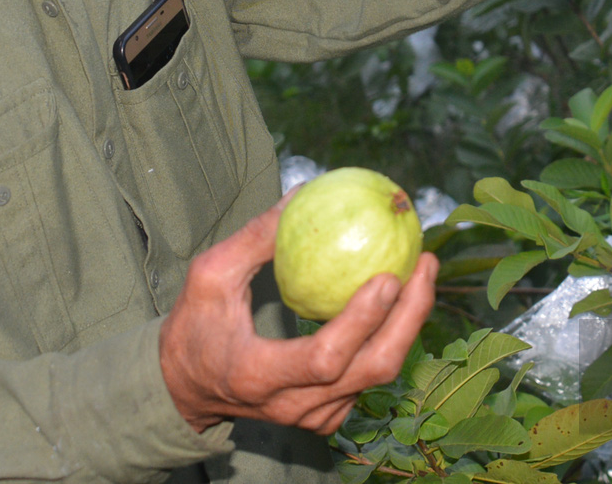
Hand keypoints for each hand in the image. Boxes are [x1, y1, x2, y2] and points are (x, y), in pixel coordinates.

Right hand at [159, 197, 437, 434]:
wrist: (187, 388)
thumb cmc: (195, 326)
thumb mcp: (209, 275)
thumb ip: (254, 238)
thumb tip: (302, 193)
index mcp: (259, 376)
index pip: (325, 358)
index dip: (362, 321)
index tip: (389, 275)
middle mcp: (293, 406)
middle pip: (371, 370)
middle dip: (410, 318)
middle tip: (424, 264)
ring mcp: (313, 417)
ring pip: (378, 376)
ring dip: (409, 324)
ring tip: (422, 271)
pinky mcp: (326, 416)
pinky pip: (369, 378)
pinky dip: (390, 337)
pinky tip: (401, 297)